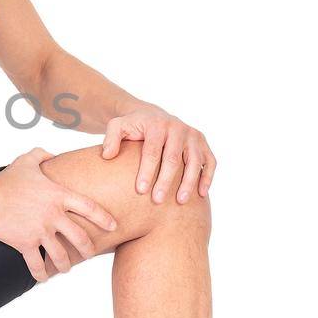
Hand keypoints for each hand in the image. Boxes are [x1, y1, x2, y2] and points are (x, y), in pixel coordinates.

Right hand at [0, 147, 118, 282]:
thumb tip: (51, 155)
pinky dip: (41, 274)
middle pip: (80, 238)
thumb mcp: (27, 160)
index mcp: (58, 195)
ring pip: (61, 256)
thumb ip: (42, 155)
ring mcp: (40, 231)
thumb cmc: (7, 179)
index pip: (90, 208)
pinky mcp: (25, 244)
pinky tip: (43, 277)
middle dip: (88, 249)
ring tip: (65, 268)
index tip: (113, 226)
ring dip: (66, 265)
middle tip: (90, 254)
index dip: (104, 219)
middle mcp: (54, 215)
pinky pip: (37, 264)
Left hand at [101, 103, 215, 204]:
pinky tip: (200, 194)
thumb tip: (108, 156)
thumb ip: (110, 138)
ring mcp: (193, 136)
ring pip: (194, 161)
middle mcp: (178, 128)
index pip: (152, 150)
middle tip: (157, 200)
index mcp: (157, 124)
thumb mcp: (117, 126)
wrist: (152, 116)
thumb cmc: (133, 126)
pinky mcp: (203, 144)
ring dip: (189, 182)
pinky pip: (210, 161)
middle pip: (173, 158)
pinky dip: (207, 177)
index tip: (140, 190)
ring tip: (180, 201)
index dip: (147, 171)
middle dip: (166, 180)